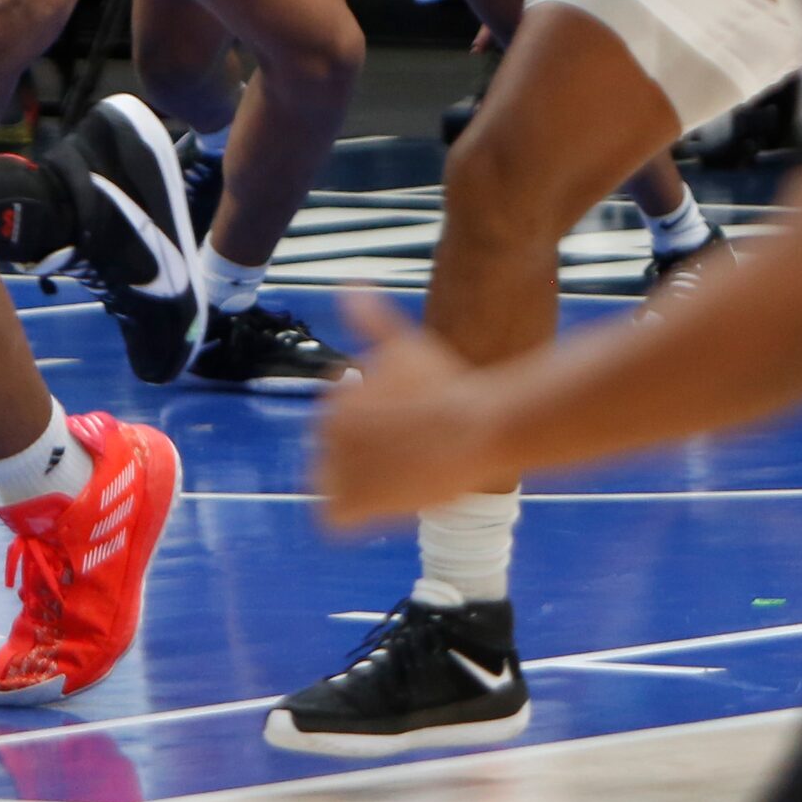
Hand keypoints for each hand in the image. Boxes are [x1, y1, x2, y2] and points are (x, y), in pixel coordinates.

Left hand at [314, 292, 509, 527]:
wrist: (477, 426)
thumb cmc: (448, 384)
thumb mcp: (405, 344)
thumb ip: (370, 318)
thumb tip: (347, 282)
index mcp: (332, 396)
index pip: (338, 424)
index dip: (373, 428)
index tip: (405, 426)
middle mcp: (324, 428)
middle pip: (337, 455)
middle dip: (366, 455)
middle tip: (410, 449)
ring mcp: (336, 465)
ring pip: (334, 484)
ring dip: (362, 482)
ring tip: (403, 472)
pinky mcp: (353, 501)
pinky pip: (332, 519)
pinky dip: (352, 514)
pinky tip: (384, 502)